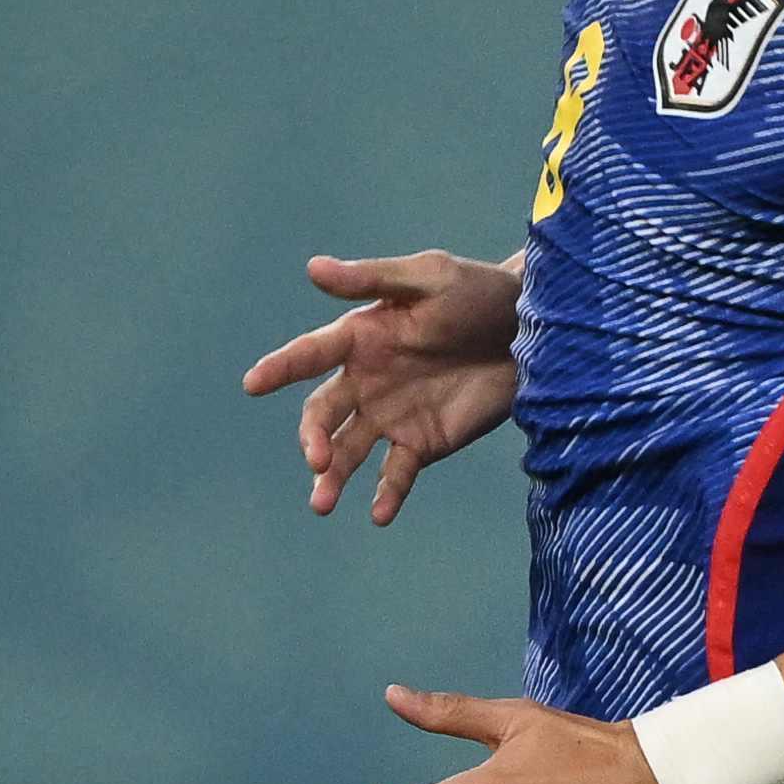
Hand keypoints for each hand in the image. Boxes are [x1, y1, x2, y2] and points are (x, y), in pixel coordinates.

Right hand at [246, 248, 522, 522]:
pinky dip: (385, 496)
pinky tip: (378, 514)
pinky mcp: (422, 443)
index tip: (253, 383)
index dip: (280, 368)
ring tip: (323, 504)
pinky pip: (394, 474)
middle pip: (323, 414)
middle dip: (313, 438)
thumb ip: (371, 279)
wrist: (530, 332)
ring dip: (332, 477)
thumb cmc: (475, 292)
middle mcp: (365, 381)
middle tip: (317, 458)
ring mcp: (390, 416)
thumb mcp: (427, 277)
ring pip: (348, 451)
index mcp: (359, 338)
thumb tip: (312, 268)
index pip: (310, 355)